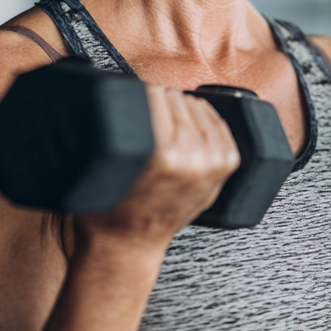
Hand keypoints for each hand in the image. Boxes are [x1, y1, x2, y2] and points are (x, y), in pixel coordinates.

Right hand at [75, 85, 240, 252]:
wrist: (128, 245)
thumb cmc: (109, 208)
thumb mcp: (105, 162)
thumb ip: (116, 123)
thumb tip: (121, 86)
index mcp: (161, 154)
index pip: (156, 94)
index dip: (141, 92)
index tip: (135, 98)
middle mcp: (192, 158)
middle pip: (176, 98)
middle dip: (159, 101)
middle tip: (146, 112)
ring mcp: (212, 164)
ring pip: (197, 106)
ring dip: (180, 108)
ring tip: (163, 121)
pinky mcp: (224, 167)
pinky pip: (217, 123)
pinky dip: (203, 118)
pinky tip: (189, 122)